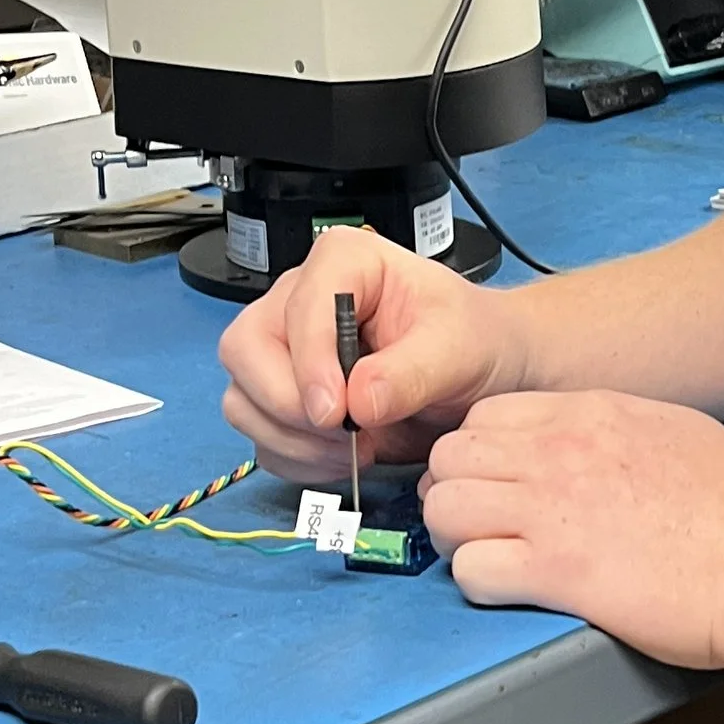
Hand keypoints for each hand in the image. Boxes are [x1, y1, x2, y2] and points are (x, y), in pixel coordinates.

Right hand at [219, 229, 525, 485]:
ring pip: (242, 398)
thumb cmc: (473, 341)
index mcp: (343, 263)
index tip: (338, 413)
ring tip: (357, 451)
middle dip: (288, 406)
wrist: (481, 373)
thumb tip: (358, 402)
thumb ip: (411, 372)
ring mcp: (283, 350)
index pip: (297, 308)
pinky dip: (295, 460)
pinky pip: (260, 436)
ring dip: (292, 440)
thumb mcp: (459, 348)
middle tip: (346, 436)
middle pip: (245, 351)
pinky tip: (344, 460)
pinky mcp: (283, 398)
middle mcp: (298, 300)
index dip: (310, 363)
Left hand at [418, 391, 723, 673]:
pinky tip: (509, 588)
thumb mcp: (676, 432)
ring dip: (456, 537)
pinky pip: (471, 569)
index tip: (495, 482)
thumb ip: (616, 428)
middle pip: (451, 458)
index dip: (479, 454)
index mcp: (589, 415)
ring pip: (445, 509)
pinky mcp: (556, 573)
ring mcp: (552, 512)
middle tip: (480, 524)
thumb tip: (588, 438)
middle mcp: (559, 454)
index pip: (485, 417)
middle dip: (455, 492)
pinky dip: (478, 582)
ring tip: (488, 556)